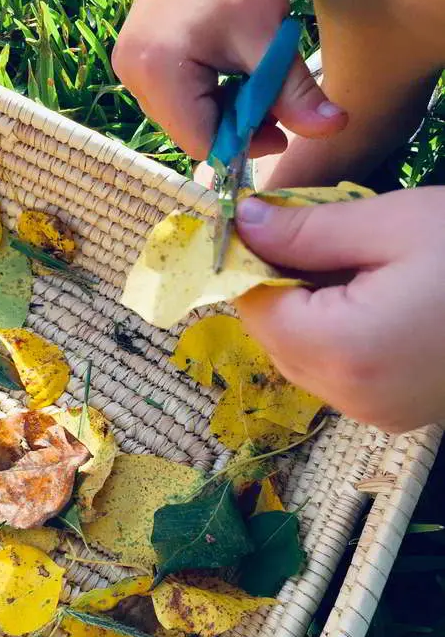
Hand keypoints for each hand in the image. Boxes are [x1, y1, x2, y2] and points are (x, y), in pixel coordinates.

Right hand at [112, 0, 346, 159]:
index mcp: (156, 71)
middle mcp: (132, 74)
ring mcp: (130, 66)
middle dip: (235, 127)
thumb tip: (334, 128)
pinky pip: (175, 99)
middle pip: (190, 132)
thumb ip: (295, 92)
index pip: (201, 141)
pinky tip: (231, 73)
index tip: (280, 132)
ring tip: (253, 82)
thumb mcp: (268, 36)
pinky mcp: (137, 58)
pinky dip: (208, 96)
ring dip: (223, 112)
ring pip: (184, 119)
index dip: (243, 145)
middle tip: (273, 105)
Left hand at [234, 188, 444, 431]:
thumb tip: (243, 222)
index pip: (255, 309)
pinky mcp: (394, 414)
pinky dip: (336, 338)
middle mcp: (349, 396)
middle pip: (275, 338)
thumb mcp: (393, 224)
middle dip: (281, 287)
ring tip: (353, 267)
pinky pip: (337, 375)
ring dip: (308, 313)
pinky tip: (373, 301)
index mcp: (343, 349)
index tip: (267, 225)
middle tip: (317, 238)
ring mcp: (373, 412)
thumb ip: (306, 229)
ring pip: (302, 359)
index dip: (251, 264)